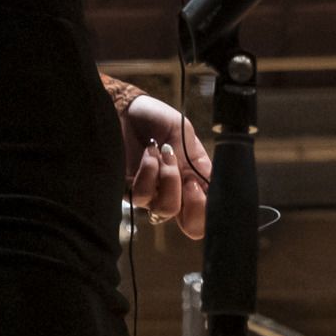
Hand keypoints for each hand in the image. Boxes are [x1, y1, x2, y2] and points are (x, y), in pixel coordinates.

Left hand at [121, 93, 211, 239]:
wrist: (129, 108)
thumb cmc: (159, 121)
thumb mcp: (187, 137)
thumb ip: (199, 164)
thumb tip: (207, 189)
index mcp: (194, 184)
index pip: (206, 217)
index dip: (206, 210)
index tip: (198, 184)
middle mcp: (174, 195)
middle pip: (190, 226)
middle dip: (193, 202)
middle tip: (188, 178)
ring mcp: (151, 196)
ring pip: (165, 210)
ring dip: (169, 179)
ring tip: (165, 153)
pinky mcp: (128, 191)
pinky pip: (142, 195)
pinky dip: (150, 170)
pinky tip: (150, 152)